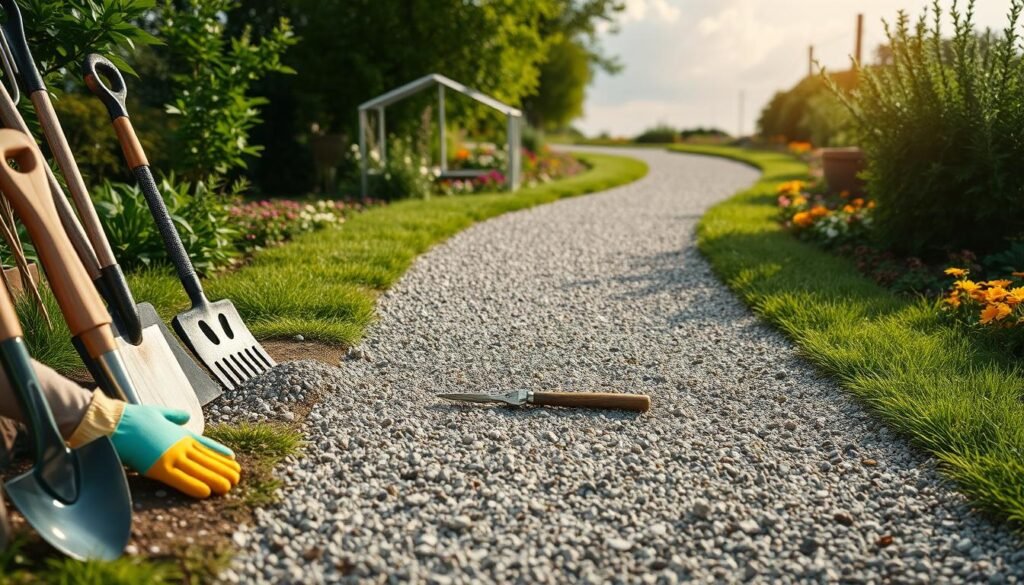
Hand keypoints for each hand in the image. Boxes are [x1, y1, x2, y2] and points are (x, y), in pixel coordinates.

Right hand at [112, 404, 240, 498]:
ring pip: (199, 470)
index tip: (233, 458)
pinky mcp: (159, 467)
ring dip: (214, 480)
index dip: (219, 452)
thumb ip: (174, 415)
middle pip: (206, 459)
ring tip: (228, 487)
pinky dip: (194, 486)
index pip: (205, 445)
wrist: (117, 423)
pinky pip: (180, 479)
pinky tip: (206, 493)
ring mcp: (171, 456)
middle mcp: (180, 445)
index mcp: (180, 434)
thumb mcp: (159, 412)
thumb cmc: (134, 418)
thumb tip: (186, 415)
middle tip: (237, 479)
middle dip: (223, 469)